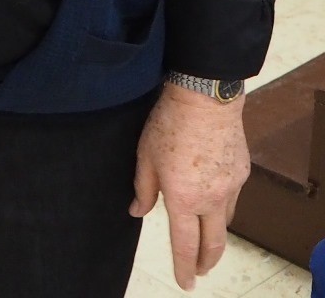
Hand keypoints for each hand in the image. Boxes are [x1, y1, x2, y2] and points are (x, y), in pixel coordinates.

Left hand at [131, 83, 249, 290]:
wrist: (205, 99)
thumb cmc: (168, 124)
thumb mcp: (145, 156)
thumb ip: (142, 189)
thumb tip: (136, 211)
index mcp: (183, 198)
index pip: (184, 244)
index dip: (184, 266)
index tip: (185, 282)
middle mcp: (210, 199)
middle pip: (213, 243)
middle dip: (205, 262)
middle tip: (199, 271)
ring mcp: (230, 187)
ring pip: (225, 222)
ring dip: (215, 235)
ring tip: (206, 239)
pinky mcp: (242, 173)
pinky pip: (232, 198)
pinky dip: (222, 206)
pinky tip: (214, 200)